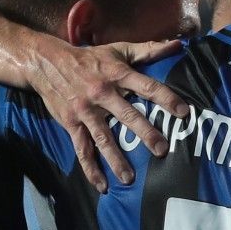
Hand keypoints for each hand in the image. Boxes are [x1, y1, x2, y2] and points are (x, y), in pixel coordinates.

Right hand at [26, 37, 188, 191]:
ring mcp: (86, 110)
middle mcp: (102, 93)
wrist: (47, 62)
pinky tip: (102, 185)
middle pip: (127, 114)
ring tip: (130, 179)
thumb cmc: (90, 58)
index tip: (183, 113)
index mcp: (117, 74)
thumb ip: (149, 50)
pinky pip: (82, 148)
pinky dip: (90, 168)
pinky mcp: (71, 123)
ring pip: (103, 137)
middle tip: (162, 150)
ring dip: (116, 159)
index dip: (166, 98)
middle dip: (145, 133)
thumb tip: (178, 44)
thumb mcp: (118, 50)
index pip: (146, 86)